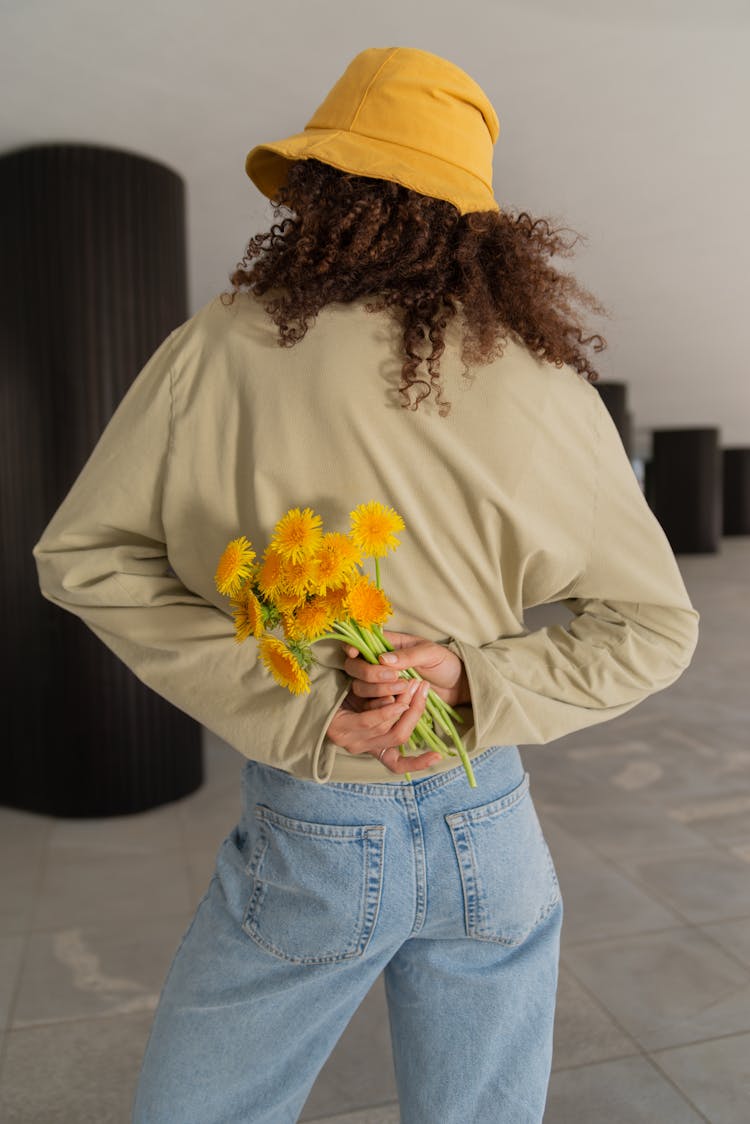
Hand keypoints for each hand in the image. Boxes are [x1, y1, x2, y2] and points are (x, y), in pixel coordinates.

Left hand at [326, 676, 442, 774]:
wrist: (312, 685)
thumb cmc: (344, 690)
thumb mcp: (372, 700)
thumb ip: (391, 706)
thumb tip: (413, 701)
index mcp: (372, 747)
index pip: (396, 764)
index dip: (419, 763)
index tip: (439, 755)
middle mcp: (362, 748)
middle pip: (399, 737)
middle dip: (416, 711)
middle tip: (423, 687)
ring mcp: (351, 741)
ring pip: (388, 729)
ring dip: (404, 705)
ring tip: (411, 683)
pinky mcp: (341, 730)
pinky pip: (371, 722)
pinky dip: (387, 711)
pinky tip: (397, 700)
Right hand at [342, 629, 469, 710]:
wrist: (457, 687)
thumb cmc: (444, 663)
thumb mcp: (430, 654)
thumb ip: (408, 655)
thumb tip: (383, 659)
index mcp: (387, 645)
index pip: (360, 644)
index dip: (352, 648)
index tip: (354, 654)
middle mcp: (379, 665)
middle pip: (355, 669)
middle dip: (370, 674)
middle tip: (397, 678)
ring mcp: (380, 685)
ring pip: (361, 689)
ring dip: (378, 691)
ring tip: (406, 689)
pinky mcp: (386, 703)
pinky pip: (372, 707)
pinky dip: (381, 708)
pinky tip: (399, 705)